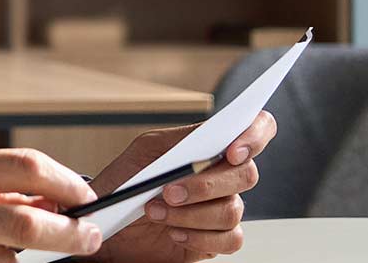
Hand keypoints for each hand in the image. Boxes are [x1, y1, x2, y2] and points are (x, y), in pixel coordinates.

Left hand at [85, 111, 277, 261]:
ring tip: (155, 212)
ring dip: (190, 213)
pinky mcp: (217, 239)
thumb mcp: (145, 151)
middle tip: (169, 191)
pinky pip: (230, 239)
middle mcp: (223, 175)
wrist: (110, 224)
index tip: (232, 152)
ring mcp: (223, 207)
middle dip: (205, 185)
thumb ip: (179, 140)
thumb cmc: (126, 183)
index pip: (257, 128)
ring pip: (232, 210)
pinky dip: (198, 237)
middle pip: (246, 174)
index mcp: (212, 146)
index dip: (255, 136)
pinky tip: (174, 233)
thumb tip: (206, 139)